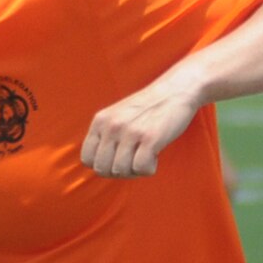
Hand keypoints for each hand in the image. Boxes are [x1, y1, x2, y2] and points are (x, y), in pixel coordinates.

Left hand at [81, 71, 202, 177]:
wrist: (175, 90)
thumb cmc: (147, 108)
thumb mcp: (116, 116)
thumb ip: (105, 136)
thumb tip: (99, 167)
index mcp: (100, 120)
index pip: (87, 159)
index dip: (102, 166)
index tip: (117, 161)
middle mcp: (112, 125)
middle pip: (102, 169)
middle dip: (118, 172)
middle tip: (133, 162)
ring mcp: (130, 131)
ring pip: (121, 171)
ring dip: (135, 171)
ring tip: (145, 156)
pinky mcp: (150, 138)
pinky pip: (141, 168)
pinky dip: (149, 169)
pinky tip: (155, 155)